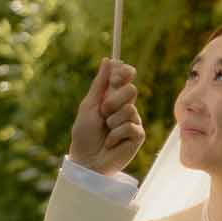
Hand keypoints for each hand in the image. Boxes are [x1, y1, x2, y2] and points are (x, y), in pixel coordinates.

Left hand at [68, 60, 143, 174]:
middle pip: (131, 89)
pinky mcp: (137, 136)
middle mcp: (125, 107)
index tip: (117, 75)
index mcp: (112, 97)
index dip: (124, 72)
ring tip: (105, 132)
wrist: (86, 161)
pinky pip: (131, 126)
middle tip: (103, 113)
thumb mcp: (88, 106)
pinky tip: (111, 142)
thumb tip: (108, 60)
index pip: (125, 77)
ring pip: (129, 109)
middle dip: (113, 100)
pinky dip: (116, 134)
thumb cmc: (84, 135)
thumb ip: (100, 84)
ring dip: (112, 121)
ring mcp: (133, 121)